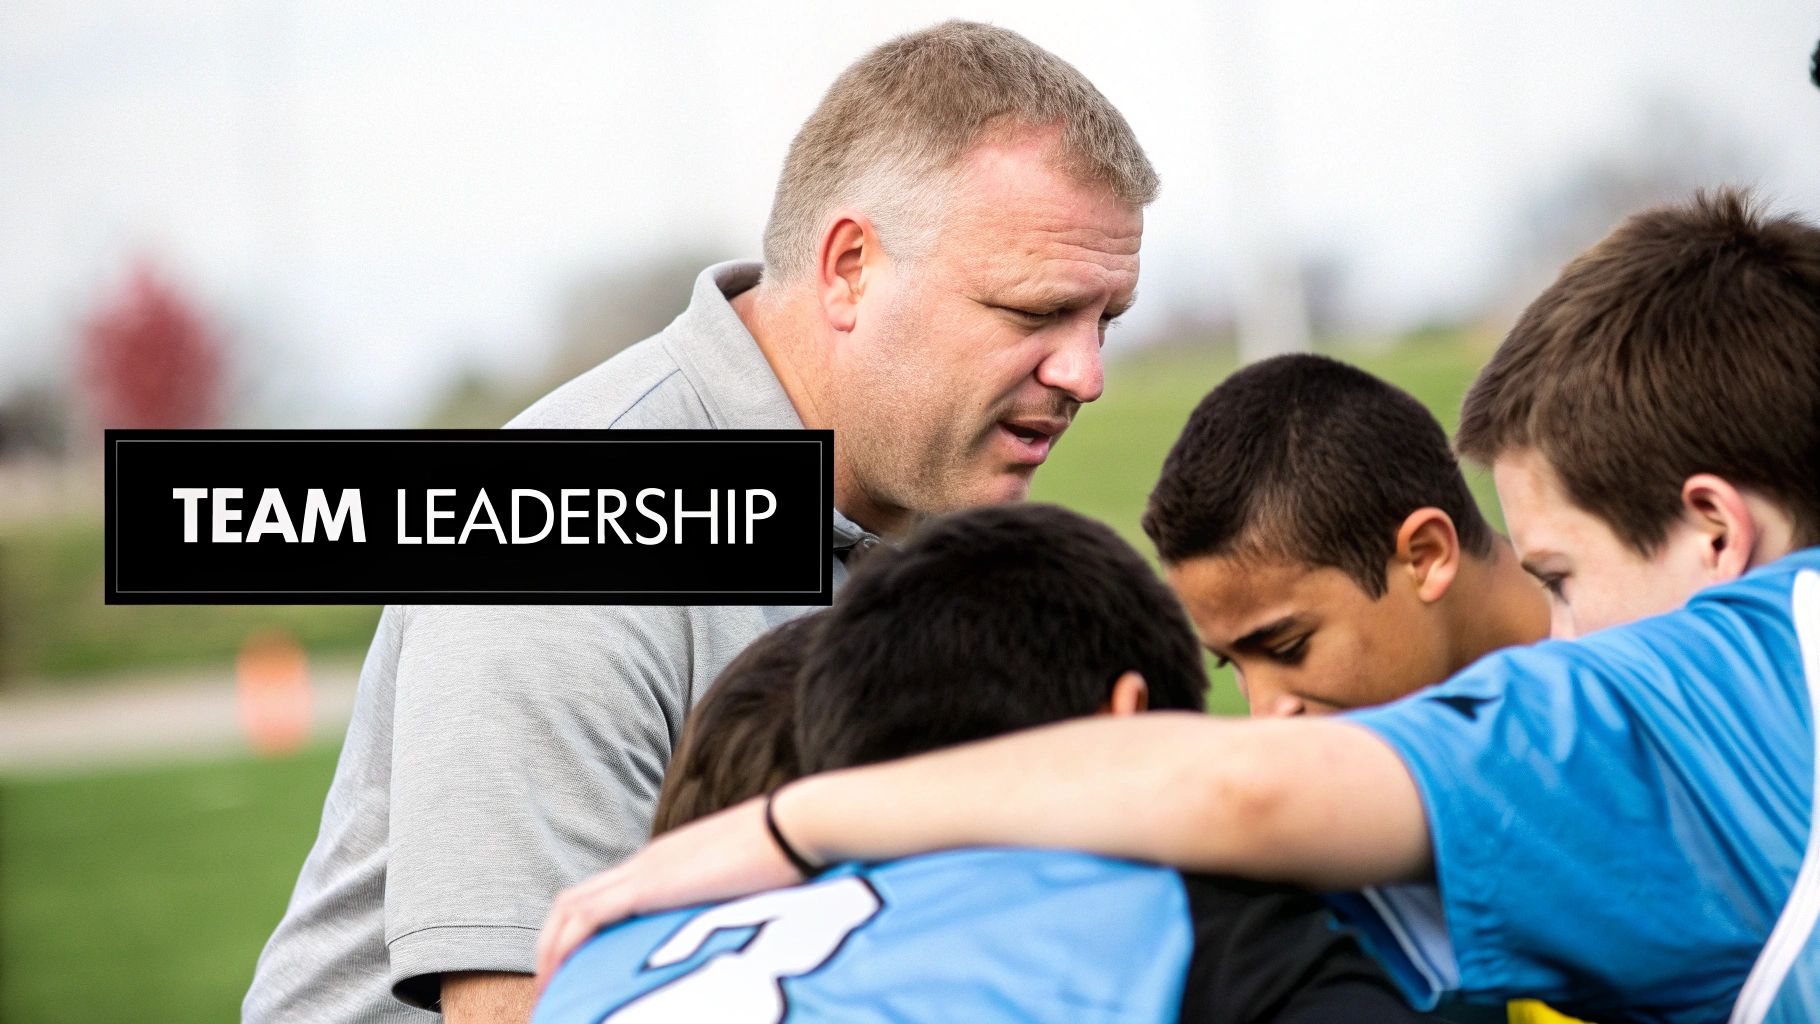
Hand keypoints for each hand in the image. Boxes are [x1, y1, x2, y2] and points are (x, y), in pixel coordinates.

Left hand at [534, 796, 803, 994]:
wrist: (798, 825)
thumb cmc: (789, 855)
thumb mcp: (747, 887)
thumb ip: (727, 904)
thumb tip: (738, 934)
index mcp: (667, 862)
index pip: (606, 896)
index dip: (581, 933)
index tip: (579, 970)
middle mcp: (647, 862)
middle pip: (576, 900)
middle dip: (554, 944)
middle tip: (551, 988)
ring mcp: (645, 868)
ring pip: (570, 908)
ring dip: (551, 951)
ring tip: (548, 994)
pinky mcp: (648, 883)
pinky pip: (586, 917)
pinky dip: (565, 947)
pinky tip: (562, 978)